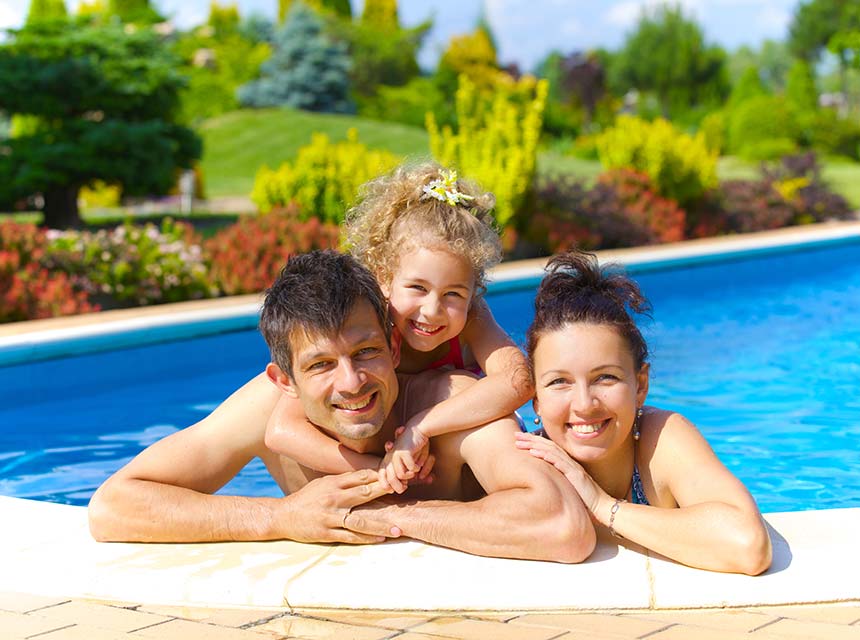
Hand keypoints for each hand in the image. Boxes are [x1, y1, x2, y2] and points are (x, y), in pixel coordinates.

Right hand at [279, 468, 396, 543]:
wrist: (283, 516)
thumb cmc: (307, 498)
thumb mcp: (323, 483)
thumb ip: (344, 481)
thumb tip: (368, 476)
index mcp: (333, 484)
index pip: (360, 477)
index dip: (379, 477)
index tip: (397, 475)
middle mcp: (333, 499)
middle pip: (363, 495)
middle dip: (384, 493)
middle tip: (404, 492)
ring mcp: (330, 517)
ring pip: (359, 521)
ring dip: (380, 525)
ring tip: (397, 529)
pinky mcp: (326, 533)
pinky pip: (349, 537)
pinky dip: (366, 539)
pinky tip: (380, 539)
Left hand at [379, 424, 430, 493]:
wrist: (418, 430)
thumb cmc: (414, 446)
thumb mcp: (409, 460)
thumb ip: (408, 472)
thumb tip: (408, 485)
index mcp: (388, 459)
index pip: (381, 475)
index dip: (386, 485)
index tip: (394, 490)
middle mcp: (389, 457)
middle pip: (391, 479)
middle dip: (399, 487)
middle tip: (405, 487)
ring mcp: (395, 454)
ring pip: (400, 475)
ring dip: (409, 476)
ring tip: (414, 472)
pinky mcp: (403, 452)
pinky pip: (410, 468)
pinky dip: (415, 469)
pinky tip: (418, 466)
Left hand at [514, 432, 606, 515]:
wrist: (602, 508)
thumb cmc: (584, 501)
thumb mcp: (566, 487)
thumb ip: (556, 480)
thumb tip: (539, 480)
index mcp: (567, 464)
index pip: (548, 448)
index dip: (534, 441)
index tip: (519, 438)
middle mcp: (570, 462)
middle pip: (548, 446)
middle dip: (531, 439)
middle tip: (515, 435)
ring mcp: (573, 468)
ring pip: (552, 452)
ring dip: (535, 445)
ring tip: (521, 442)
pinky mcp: (576, 476)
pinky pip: (560, 464)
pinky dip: (548, 457)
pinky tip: (536, 454)